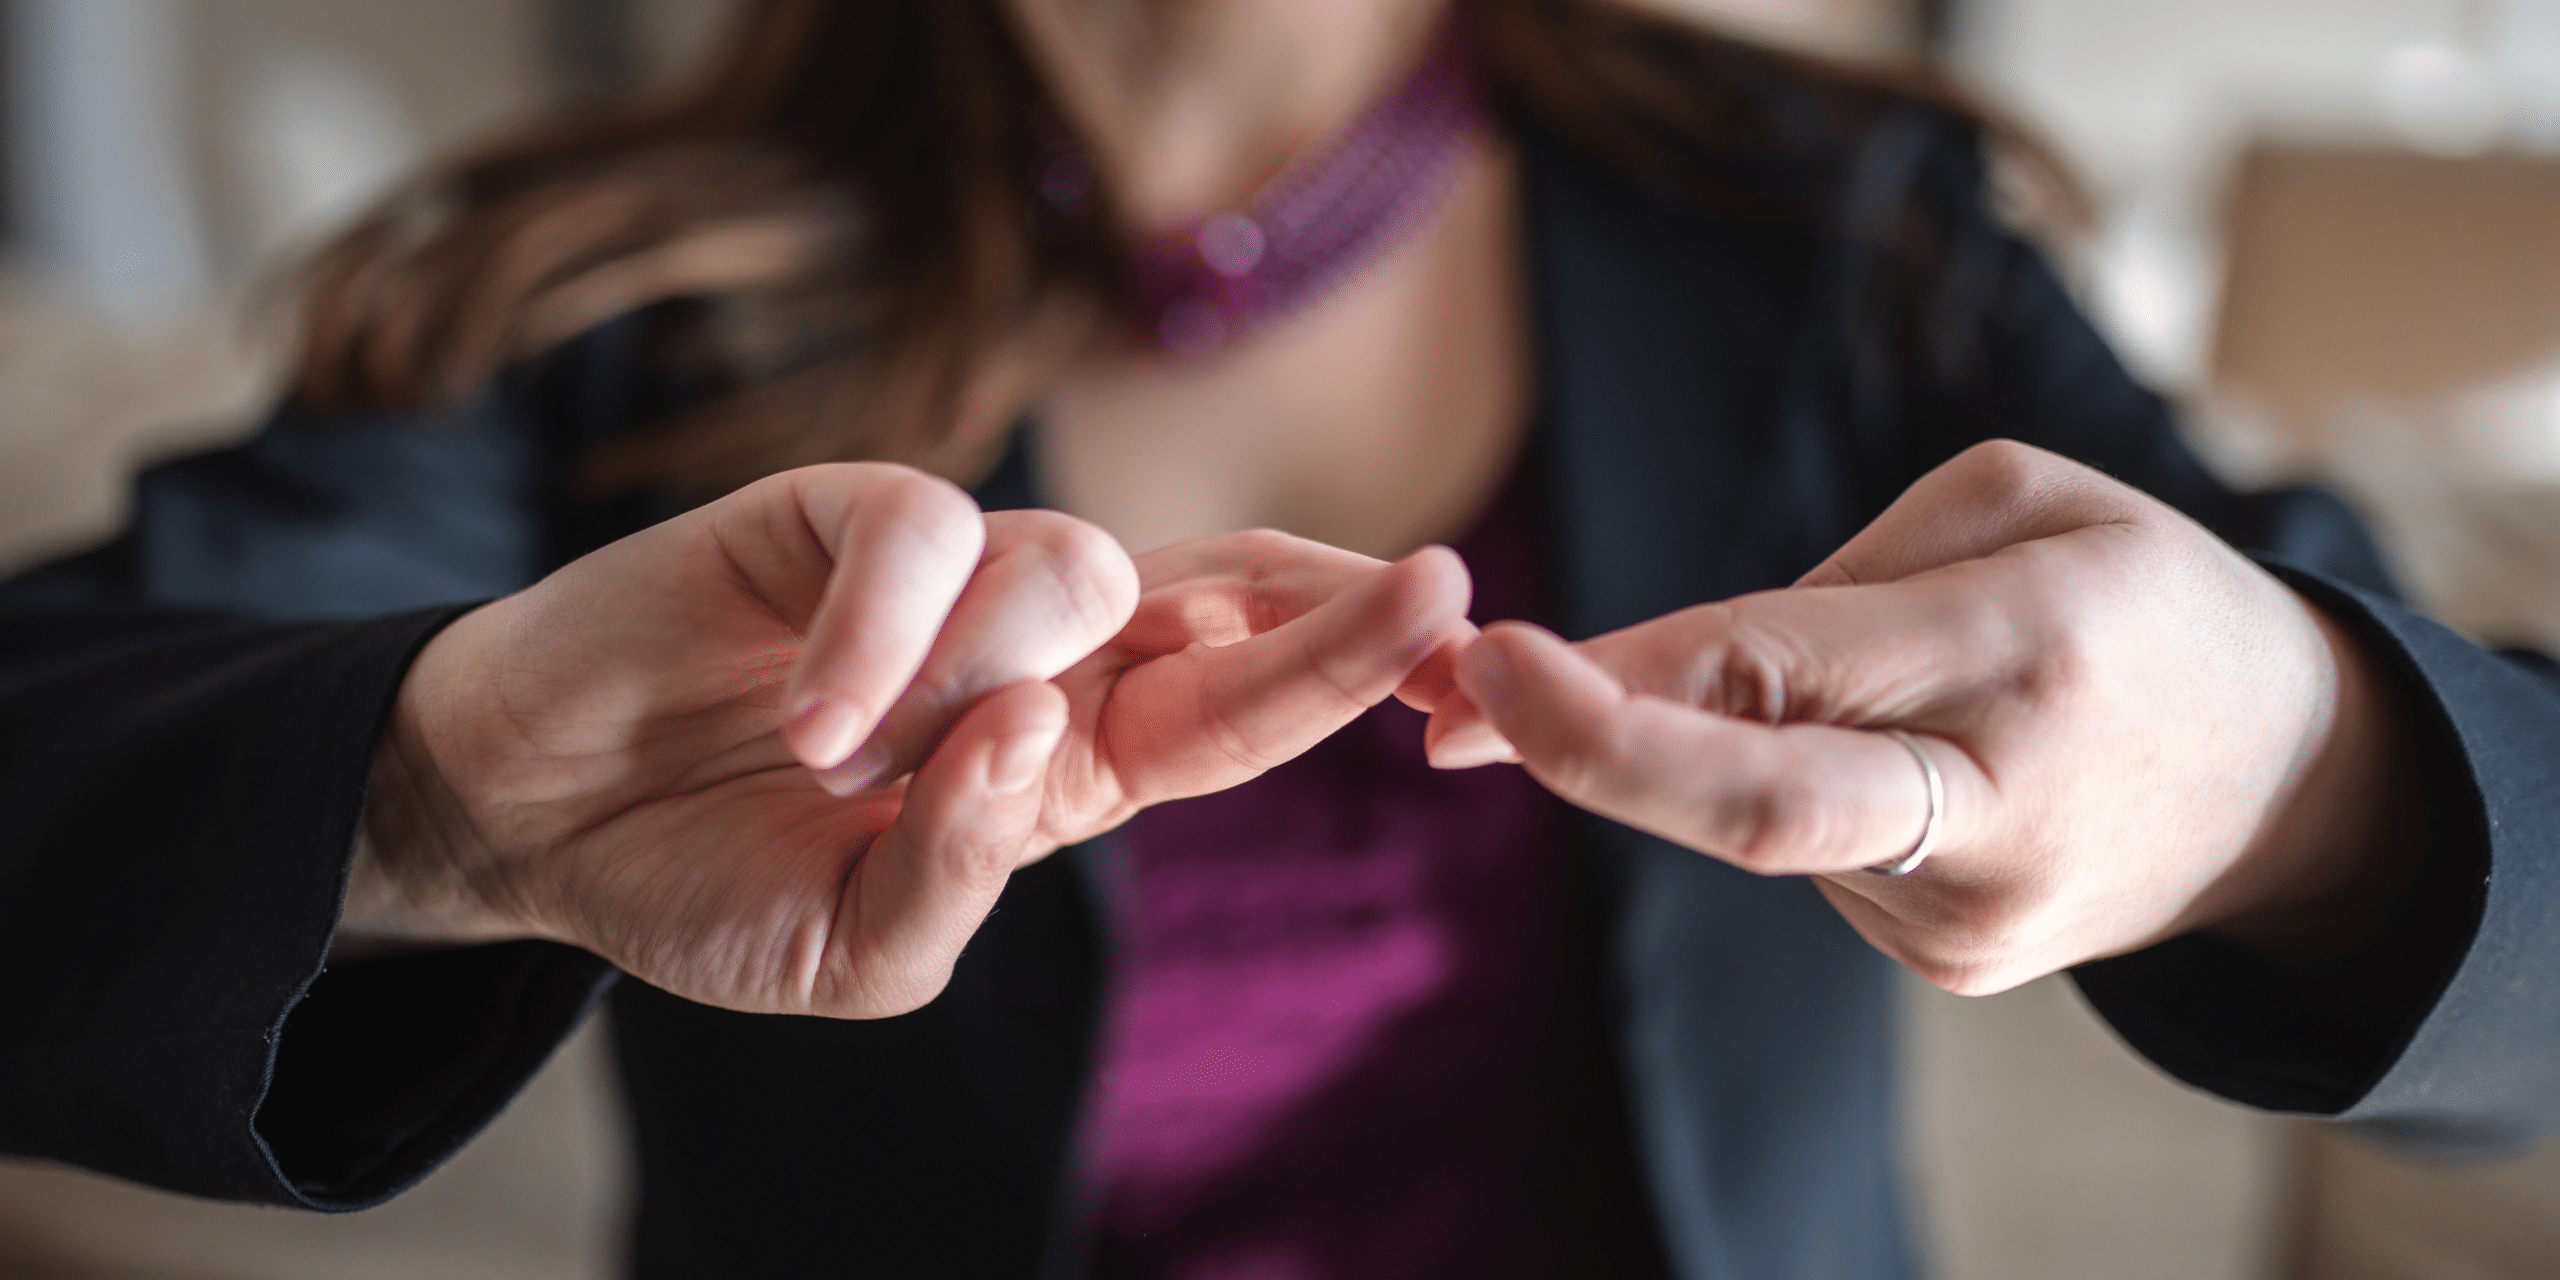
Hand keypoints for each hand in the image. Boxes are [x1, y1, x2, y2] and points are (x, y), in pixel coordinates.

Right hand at [349, 463, 1471, 1016]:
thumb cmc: (710, 882)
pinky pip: (919, 530)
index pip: (1233, 713)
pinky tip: (807, 721)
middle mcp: (1029, 659)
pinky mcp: (835, 511)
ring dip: (980, 676)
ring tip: (838, 765)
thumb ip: (959, 874)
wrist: (539, 816)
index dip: (1342, 670)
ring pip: (1067, 568)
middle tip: (1430, 591)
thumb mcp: (851, 954)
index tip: (1456, 632)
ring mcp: (942, 579)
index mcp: (1066, 764)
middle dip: (1326, 607)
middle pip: (1214, 603)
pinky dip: (879, 635)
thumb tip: (1039, 735)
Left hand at [1426, 441, 2409, 993]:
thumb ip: (1836, 581)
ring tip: (1854, 685)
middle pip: (1751, 812)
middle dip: (1589, 759)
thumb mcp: (2023, 504)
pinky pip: (1809, 854)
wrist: (2290, 781)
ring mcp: (1970, 913)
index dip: (1620, 676)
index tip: (1484, 653)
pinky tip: (1885, 758)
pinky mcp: (1952, 963)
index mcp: (2025, 654)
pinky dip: (1794, 784)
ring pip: (1762, 816)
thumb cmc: (2141, 600)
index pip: (1779, 675)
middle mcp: (1995, 805)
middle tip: (1451, 718)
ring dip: (1726, 741)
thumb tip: (1653, 669)